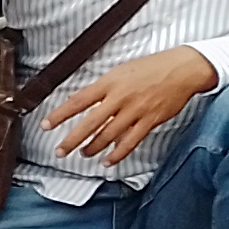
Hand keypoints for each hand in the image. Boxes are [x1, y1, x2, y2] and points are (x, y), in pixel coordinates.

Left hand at [47, 45, 217, 163]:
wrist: (182, 69)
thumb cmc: (152, 67)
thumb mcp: (121, 71)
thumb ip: (103, 88)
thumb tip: (83, 101)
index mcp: (110, 82)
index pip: (78, 100)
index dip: (60, 114)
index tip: (46, 125)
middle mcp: (120, 97)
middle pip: (90, 122)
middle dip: (72, 139)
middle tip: (60, 151)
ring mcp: (135, 110)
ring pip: (108, 135)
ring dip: (92, 147)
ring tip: (83, 153)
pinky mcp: (149, 121)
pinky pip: (129, 141)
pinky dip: (116, 154)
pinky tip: (107, 160)